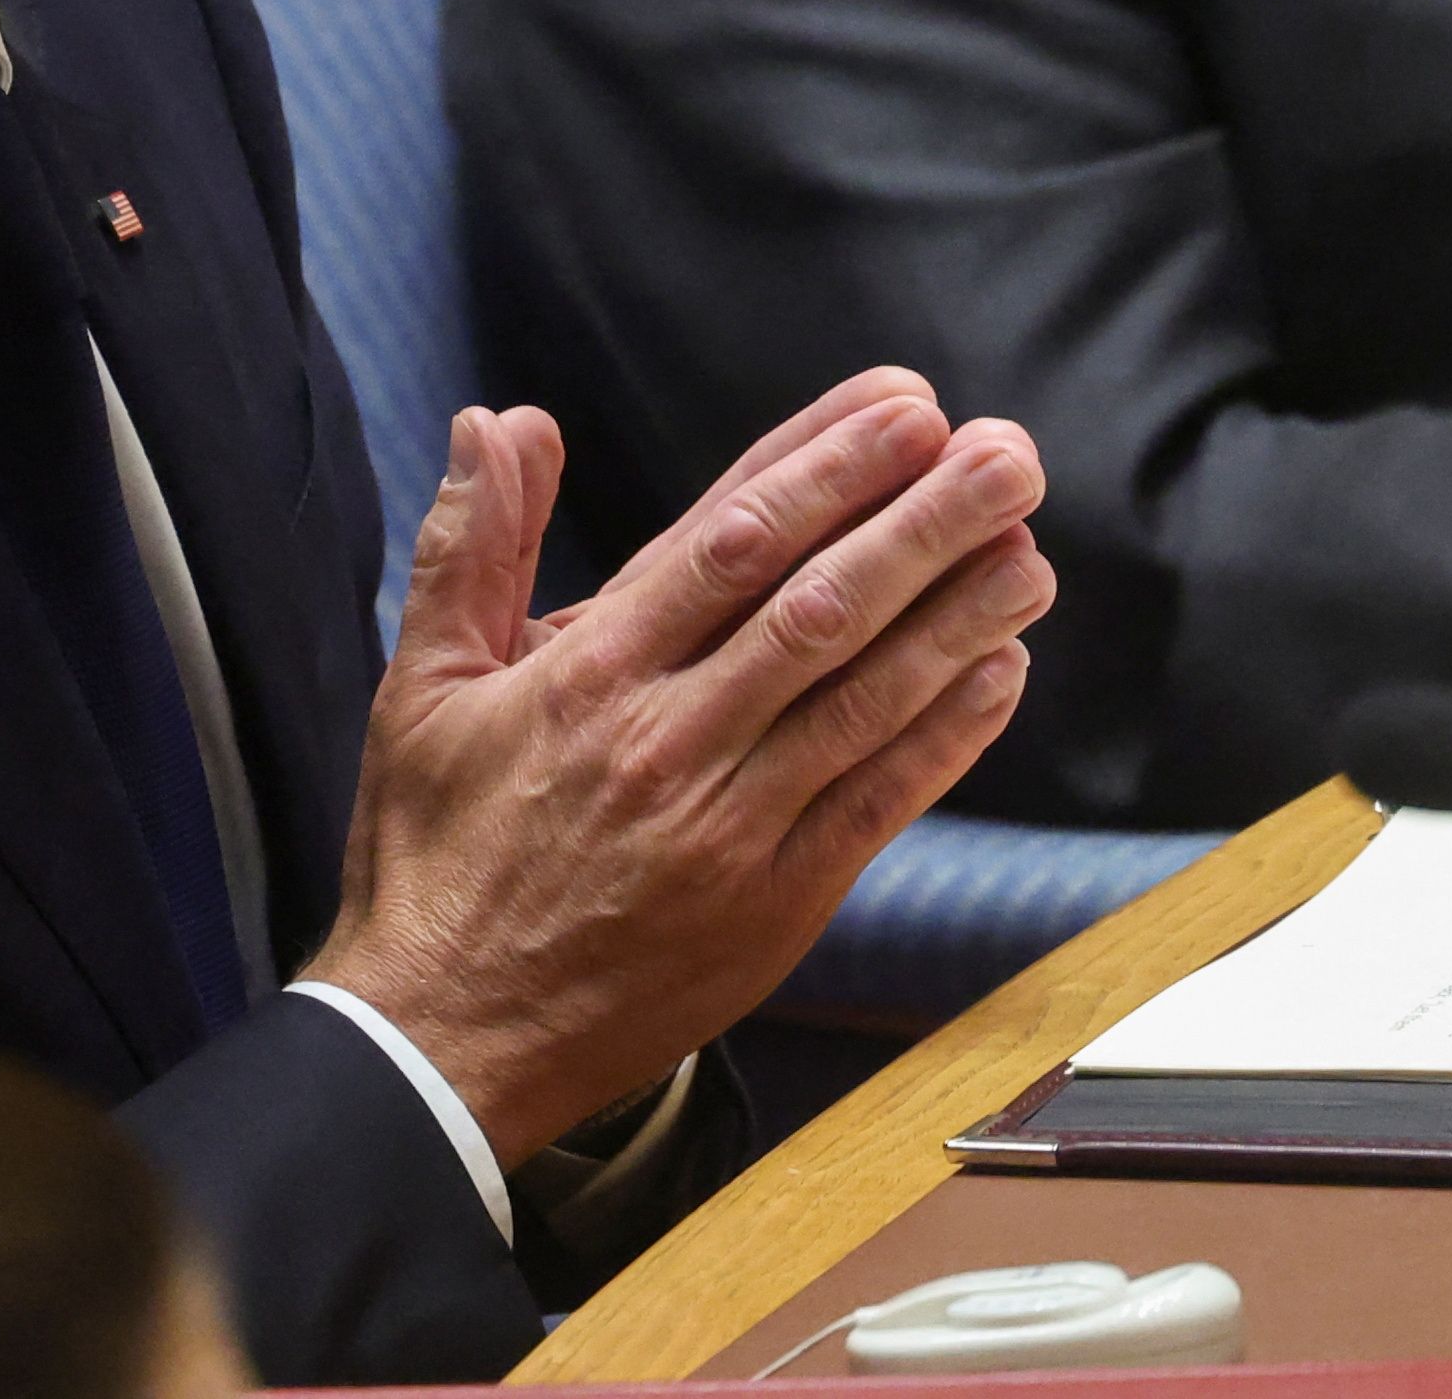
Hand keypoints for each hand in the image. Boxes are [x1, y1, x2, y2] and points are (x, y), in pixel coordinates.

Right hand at [303, 368, 1047, 1158]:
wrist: (444, 1044)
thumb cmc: (435, 857)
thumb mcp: (422, 688)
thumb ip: (473, 545)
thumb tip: (501, 417)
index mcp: (589, 674)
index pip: (730, 541)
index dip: (827, 466)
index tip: (905, 407)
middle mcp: (667, 740)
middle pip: (817, 607)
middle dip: (922, 523)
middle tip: (1007, 456)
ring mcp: (725, 827)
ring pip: (860, 700)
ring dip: (956, 618)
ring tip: (1028, 548)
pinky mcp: (769, 907)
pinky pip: (873, 806)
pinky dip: (943, 738)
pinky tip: (1001, 672)